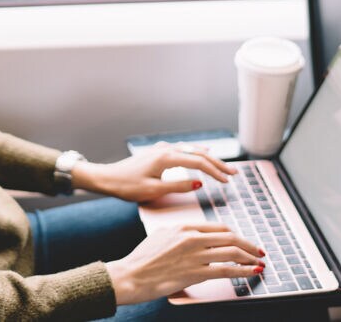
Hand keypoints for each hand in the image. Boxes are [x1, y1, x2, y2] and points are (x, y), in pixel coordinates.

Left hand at [71, 142, 236, 201]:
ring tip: (223, 167)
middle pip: (198, 154)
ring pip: (191, 150)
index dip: (215, 172)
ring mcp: (161, 149)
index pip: (199, 163)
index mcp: (167, 157)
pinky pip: (182, 150)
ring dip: (209, 159)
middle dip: (218, 164)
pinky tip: (202, 156)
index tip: (228, 182)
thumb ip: (178, 187)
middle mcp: (166, 149)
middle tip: (234, 174)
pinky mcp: (157, 152)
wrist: (106, 179)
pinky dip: (196, 154)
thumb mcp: (154, 191)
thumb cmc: (127, 187)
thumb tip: (199, 184)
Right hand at [106, 223, 265, 304]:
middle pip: (230, 237)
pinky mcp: (195, 272)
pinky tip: (252, 272)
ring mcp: (194, 255)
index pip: (218, 227)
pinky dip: (244, 270)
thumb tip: (194, 240)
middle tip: (259, 251)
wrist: (130, 275)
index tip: (243, 240)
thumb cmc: (141, 259)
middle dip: (249, 245)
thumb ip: (179, 236)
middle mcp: (191, 238)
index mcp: (184, 227)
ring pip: (232, 252)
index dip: (236, 234)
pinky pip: (226, 270)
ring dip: (250, 257)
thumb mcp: (160, 237)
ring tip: (259, 262)